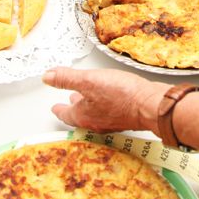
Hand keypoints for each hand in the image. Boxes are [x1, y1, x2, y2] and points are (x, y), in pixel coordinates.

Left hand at [44, 66, 167, 133]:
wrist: (151, 105)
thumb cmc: (122, 95)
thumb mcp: (89, 81)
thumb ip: (67, 78)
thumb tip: (47, 76)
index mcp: (84, 115)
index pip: (65, 114)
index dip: (58, 110)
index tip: (54, 108)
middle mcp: (97, 122)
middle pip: (80, 116)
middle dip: (74, 107)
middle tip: (69, 103)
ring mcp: (112, 121)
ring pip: (94, 114)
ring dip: (89, 106)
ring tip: (88, 98)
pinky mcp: (125, 117)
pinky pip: (108, 113)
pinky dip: (103, 106)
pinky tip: (109, 99)